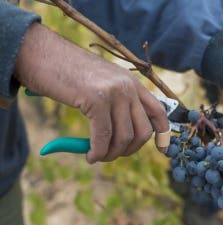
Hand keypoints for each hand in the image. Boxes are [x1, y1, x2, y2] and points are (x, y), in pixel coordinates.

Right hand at [14, 23, 169, 162]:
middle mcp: (127, 86)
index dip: (163, 134)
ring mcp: (113, 91)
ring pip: (124, 137)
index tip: (163, 151)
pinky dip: (97, 152)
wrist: (38, 52)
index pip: (158, 111)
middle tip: (111, 155)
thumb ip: (116, 106)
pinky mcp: (96, 99)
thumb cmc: (66, 72)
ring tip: (96, 155)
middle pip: (143, 131)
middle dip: (129, 150)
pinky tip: (90, 155)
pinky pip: (103, 137)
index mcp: (131, 82)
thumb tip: (122, 140)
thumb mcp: (101, 85)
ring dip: (110, 154)